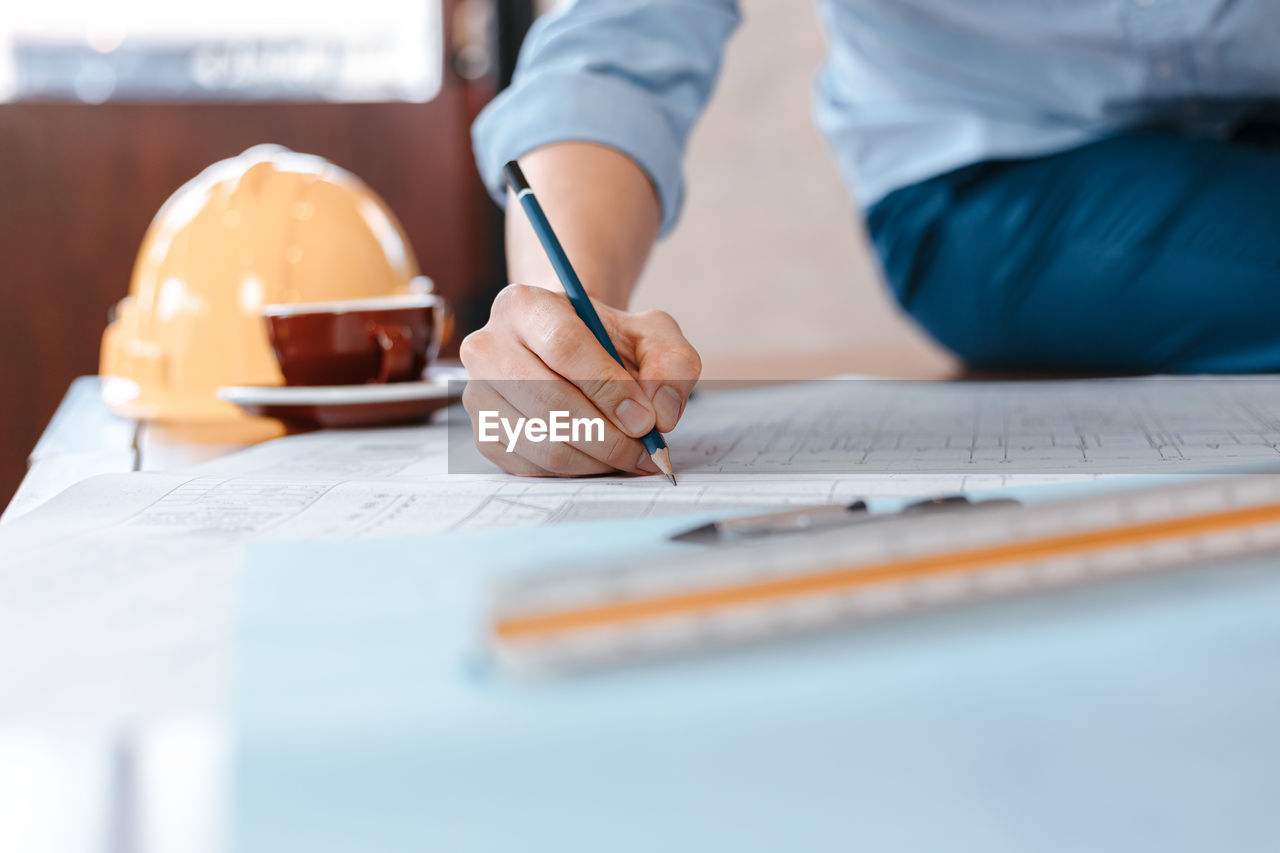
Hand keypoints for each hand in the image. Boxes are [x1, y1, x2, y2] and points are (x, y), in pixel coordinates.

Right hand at [460, 284, 700, 476]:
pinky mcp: (484, 435)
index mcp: (523, 305)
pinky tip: (602, 458)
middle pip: (549, 402)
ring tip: (631, 455)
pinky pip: (534, 468)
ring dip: (597, 459)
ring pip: (542, 442)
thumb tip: (661, 413)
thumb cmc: (607, 342)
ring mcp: (478, 395)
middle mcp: (487, 347)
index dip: (609, 388)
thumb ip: (671, 362)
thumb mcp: (650, 334)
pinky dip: (577, 471)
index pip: (564, 346)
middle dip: (608, 435)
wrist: (568, 353)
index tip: (646, 419)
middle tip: (647, 450)